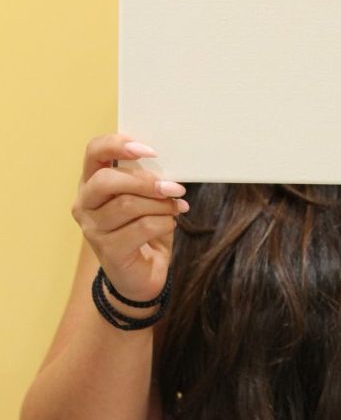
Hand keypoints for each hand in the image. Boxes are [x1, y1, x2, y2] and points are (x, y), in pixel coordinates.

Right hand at [71, 135, 187, 302]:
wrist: (142, 275)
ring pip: (128, 205)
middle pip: (107, 180)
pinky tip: (171, 224)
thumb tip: (169, 166)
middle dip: (145, 181)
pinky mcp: (108, 250)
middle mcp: (85, 204)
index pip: (93, 152)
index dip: (118, 145)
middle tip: (174, 188)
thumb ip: (146, 180)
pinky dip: (164, 223)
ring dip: (161, 204)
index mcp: (91, 182)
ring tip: (177, 207)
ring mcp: (92, 228)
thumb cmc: (143, 230)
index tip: (149, 150)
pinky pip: (141, 227)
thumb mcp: (144, 198)